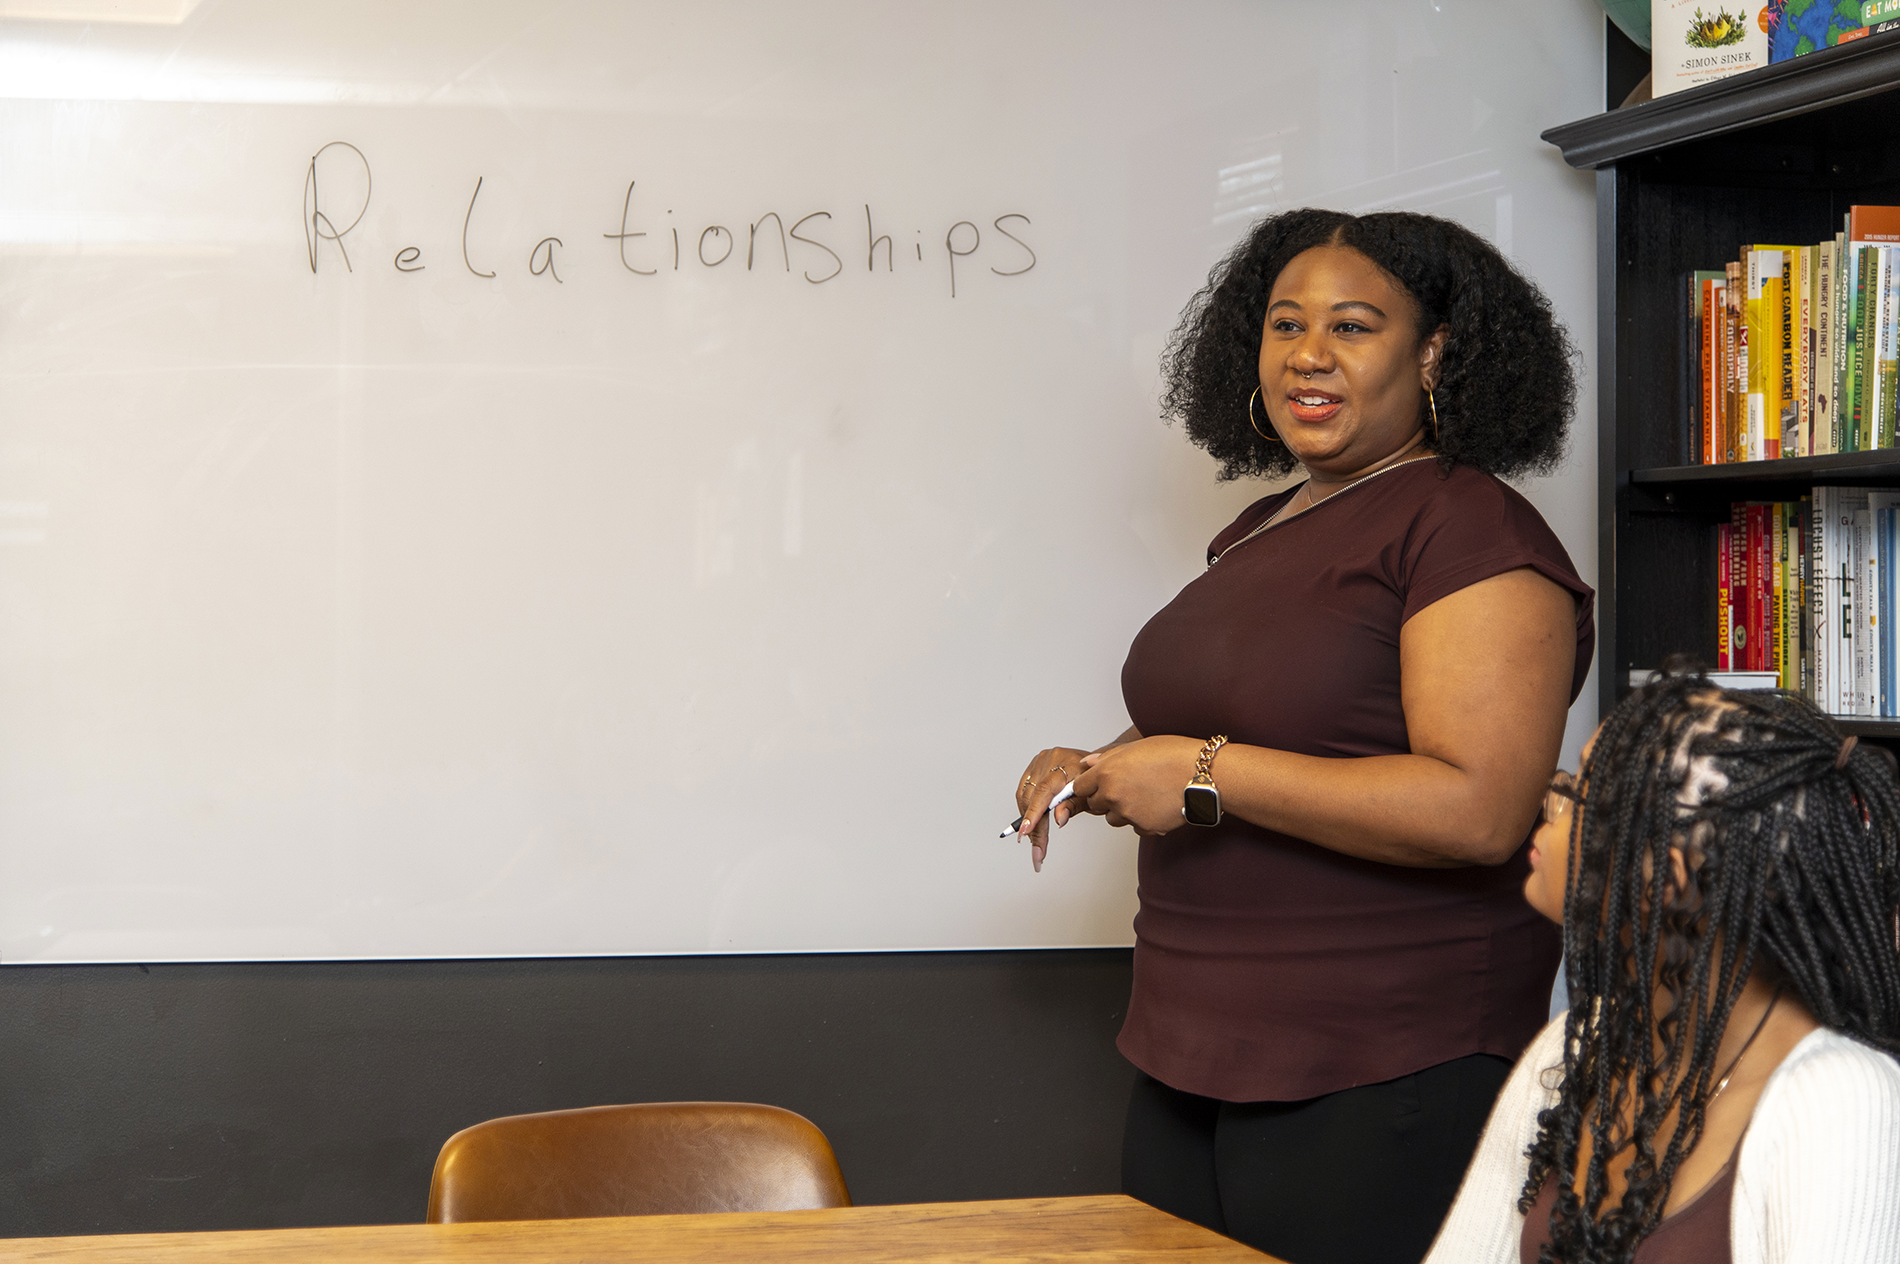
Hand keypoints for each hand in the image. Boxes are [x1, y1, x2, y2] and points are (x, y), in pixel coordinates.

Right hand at [1014, 747, 1089, 871]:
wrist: (1096, 765)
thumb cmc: (1096, 779)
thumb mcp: (1091, 794)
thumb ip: (1074, 805)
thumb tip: (1059, 819)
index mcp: (1066, 763)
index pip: (1045, 790)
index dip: (1034, 812)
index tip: (1026, 831)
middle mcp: (1050, 760)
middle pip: (1032, 797)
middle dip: (1034, 828)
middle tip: (1038, 852)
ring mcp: (1040, 762)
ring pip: (1024, 797)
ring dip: (1028, 821)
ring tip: (1036, 841)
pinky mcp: (1034, 768)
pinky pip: (1023, 792)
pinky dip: (1027, 810)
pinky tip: (1032, 824)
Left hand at [1072, 736, 1205, 835]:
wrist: (1202, 773)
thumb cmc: (1173, 754)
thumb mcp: (1136, 746)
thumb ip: (1108, 757)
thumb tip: (1088, 763)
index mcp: (1106, 772)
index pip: (1079, 787)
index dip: (1088, 785)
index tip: (1096, 784)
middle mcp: (1113, 795)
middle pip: (1094, 805)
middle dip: (1104, 798)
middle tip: (1126, 787)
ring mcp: (1128, 814)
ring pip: (1113, 819)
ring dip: (1122, 811)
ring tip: (1143, 795)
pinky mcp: (1145, 827)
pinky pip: (1135, 827)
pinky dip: (1141, 820)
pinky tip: (1155, 805)